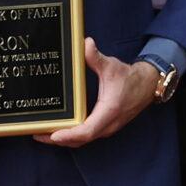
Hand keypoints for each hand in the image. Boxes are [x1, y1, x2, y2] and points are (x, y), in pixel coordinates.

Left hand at [38, 39, 161, 147]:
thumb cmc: (130, 77)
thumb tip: (86, 44)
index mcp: (109, 111)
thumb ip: (96, 57)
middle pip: (80, 140)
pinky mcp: (104, 127)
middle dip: (58, 140)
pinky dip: (71, 136)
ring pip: (82, 141)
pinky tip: (58, 130)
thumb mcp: (112, 66)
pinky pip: (86, 136)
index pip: (87, 131)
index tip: (54, 135)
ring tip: (42, 134)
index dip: (69, 135)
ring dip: (64, 140)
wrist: (147, 85)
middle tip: (37, 134)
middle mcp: (108, 124)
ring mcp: (107, 128)